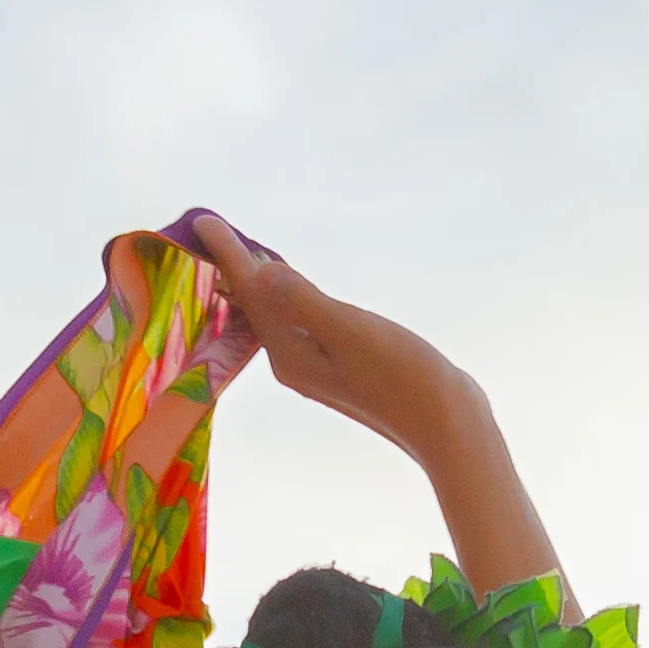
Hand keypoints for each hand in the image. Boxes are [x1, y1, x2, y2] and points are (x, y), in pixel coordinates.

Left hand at [194, 226, 487, 467]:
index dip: (228, 254)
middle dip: (232, 270)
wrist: (447, 427)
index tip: (201, 221)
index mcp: (288, 352)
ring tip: (238, 258)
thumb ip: (303, 302)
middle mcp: (294, 363)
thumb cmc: (404, 377)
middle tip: (209, 233)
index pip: (250, 292)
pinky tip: (288, 290)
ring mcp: (316, 367)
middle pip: (253, 307)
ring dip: (256, 285)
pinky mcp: (340, 367)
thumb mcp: (351, 331)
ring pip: (274, 316)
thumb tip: (262, 274)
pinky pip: (298, 323)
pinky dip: (285, 300)